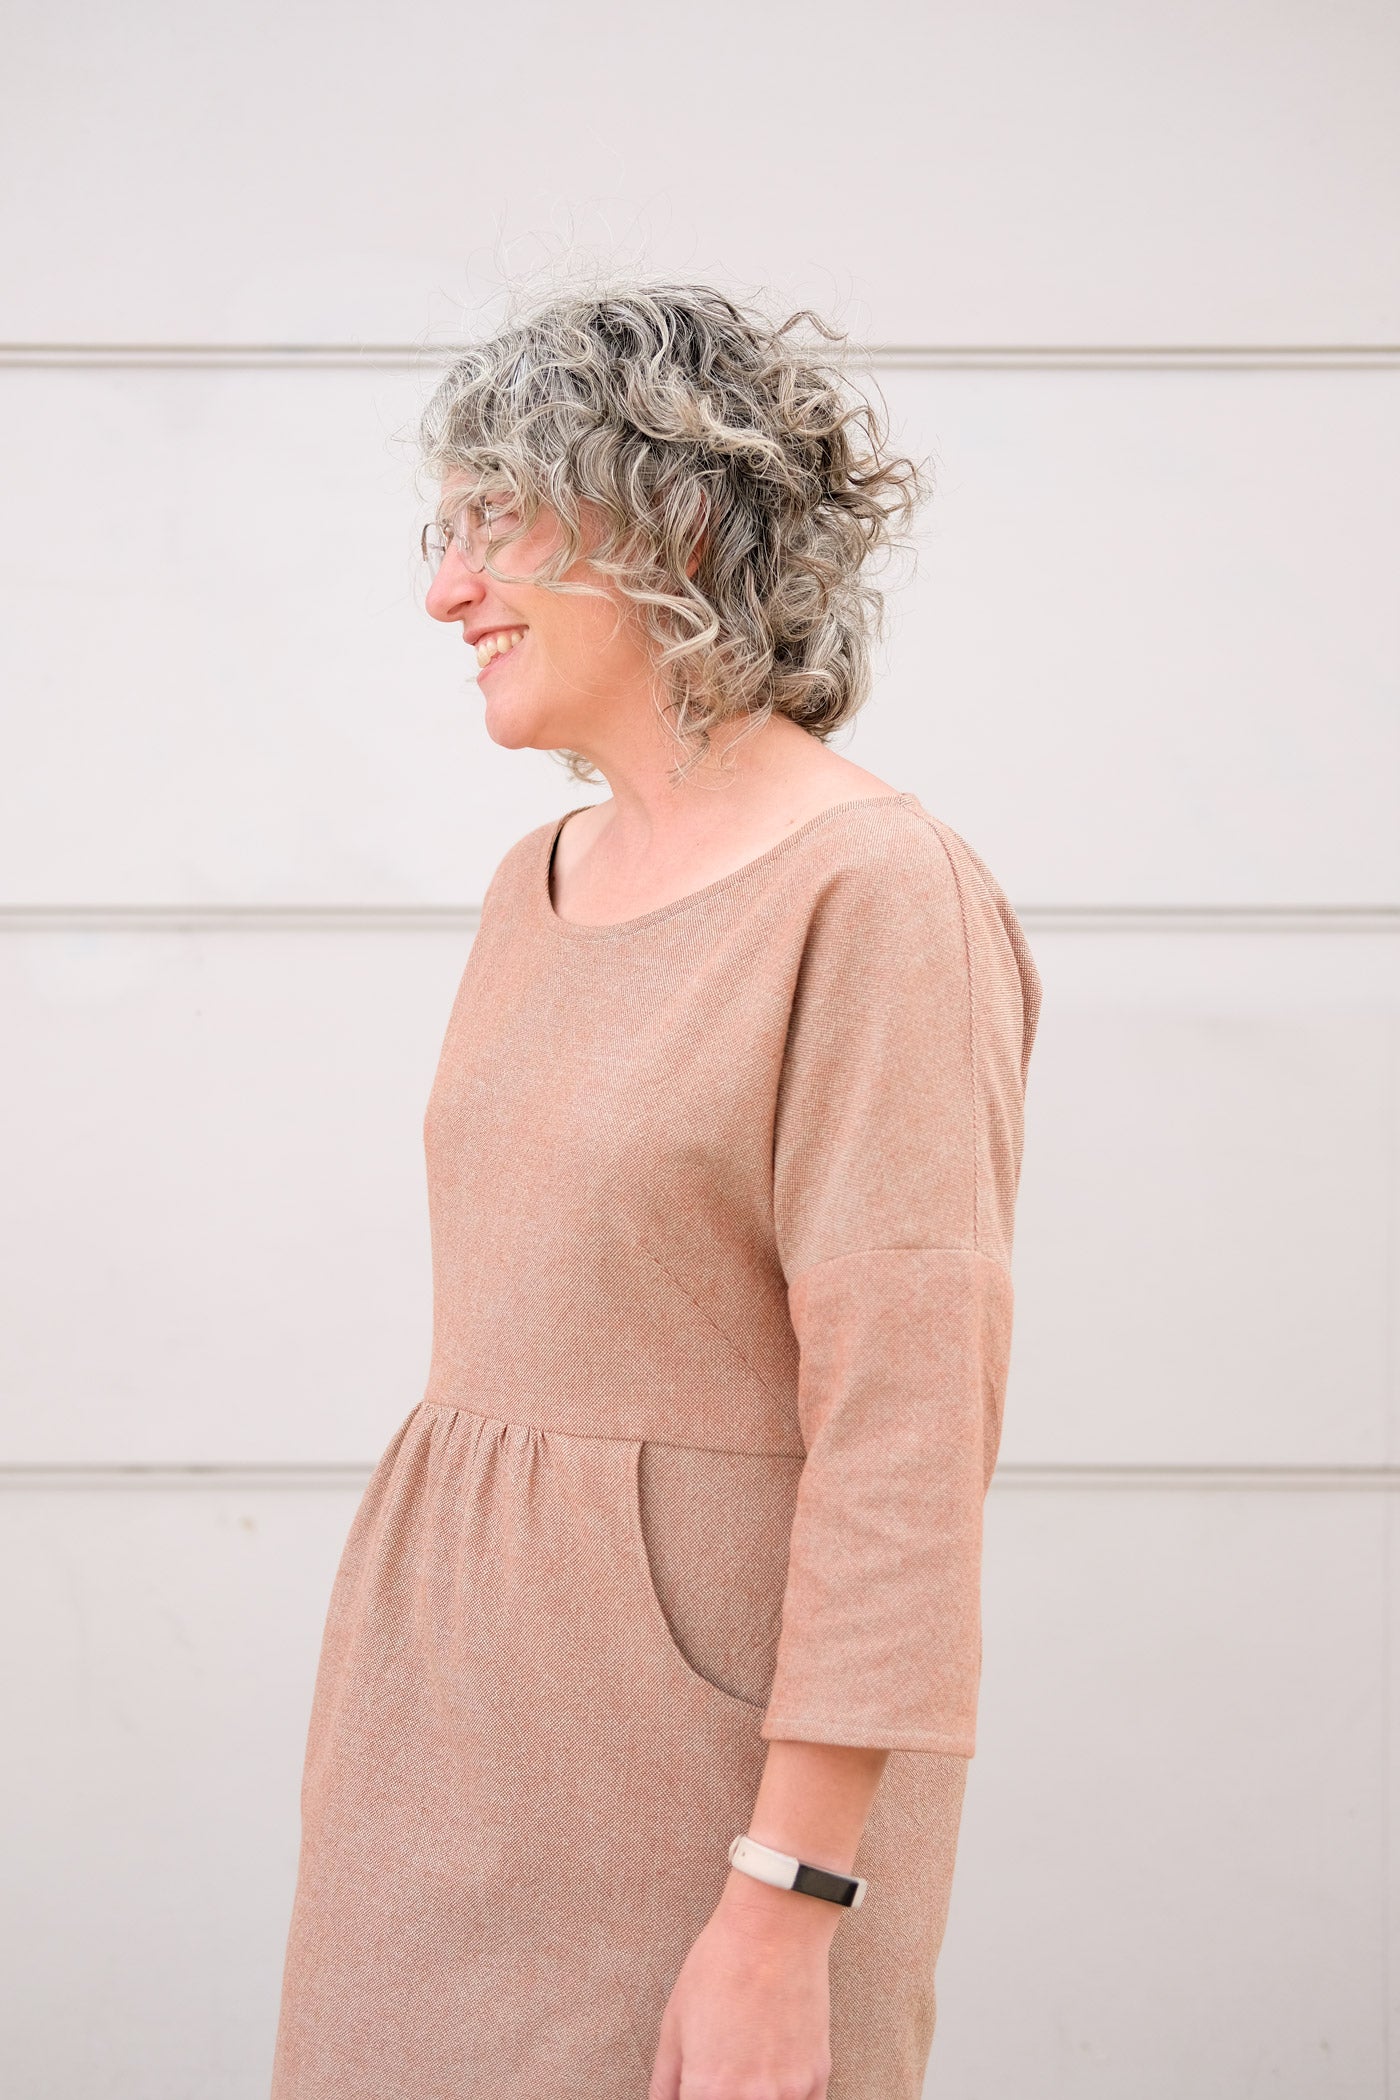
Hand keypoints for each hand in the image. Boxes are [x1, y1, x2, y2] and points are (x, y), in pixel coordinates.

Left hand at [647, 1870, 836, 2099]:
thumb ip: (665, 2082)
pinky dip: (785, 2097)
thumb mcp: (673, 2024)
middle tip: (722, 2071)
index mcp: (708, 2091)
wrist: (774, 1930)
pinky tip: (772, 2074)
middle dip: (722, 2095)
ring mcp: (789, 2093)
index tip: (697, 2086)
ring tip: (747, 2065)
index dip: (693, 2096)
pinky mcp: (817, 2077)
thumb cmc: (721, 1965)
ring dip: (754, 2096)